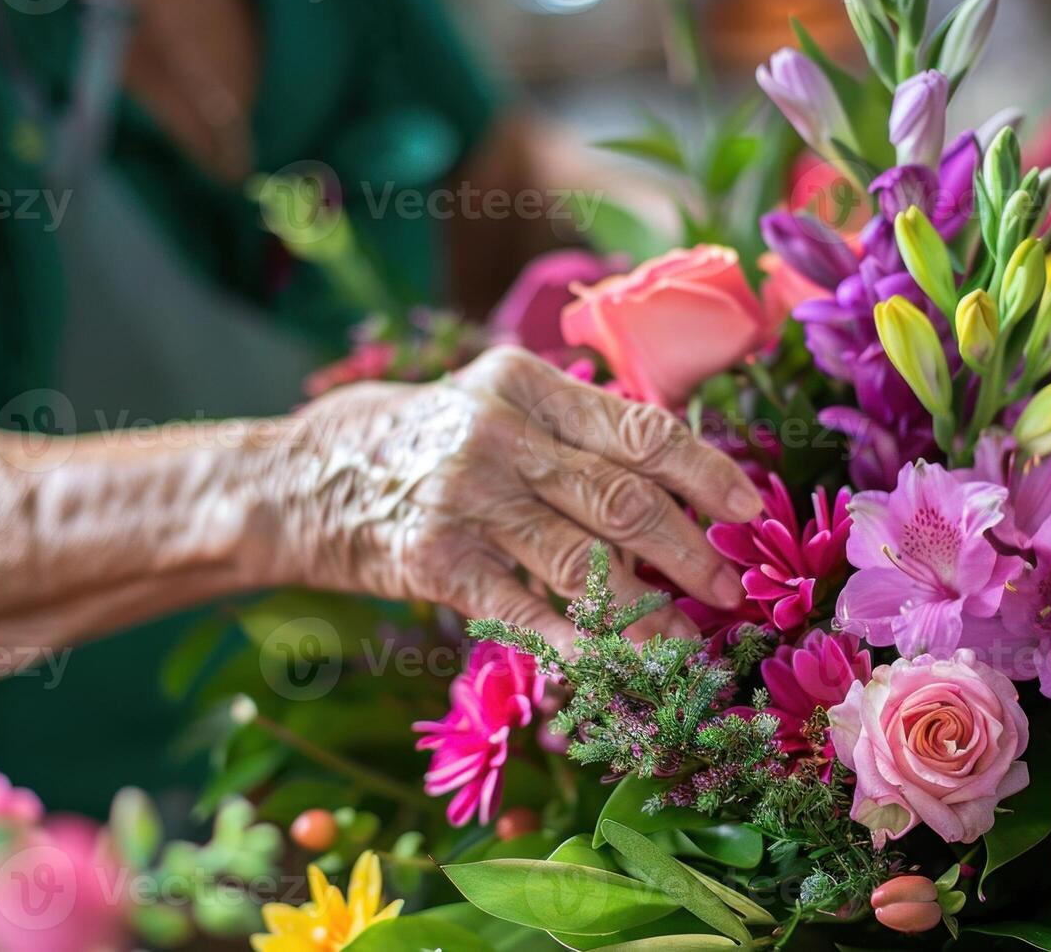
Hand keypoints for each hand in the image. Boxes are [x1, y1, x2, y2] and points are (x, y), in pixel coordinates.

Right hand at [266, 347, 761, 644]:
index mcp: (524, 384)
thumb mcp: (489, 400)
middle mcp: (500, 434)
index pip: (641, 430)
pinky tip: (617, 668)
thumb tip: (674, 473)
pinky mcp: (436, 561)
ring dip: (649, 611)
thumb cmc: (417, 440)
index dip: (708, 473)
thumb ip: (569, 425)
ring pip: (586, 562)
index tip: (751, 507)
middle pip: (625, 499)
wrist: (299, 479)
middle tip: (730, 589)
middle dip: (692, 552)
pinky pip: (526, 611)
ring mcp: (466, 498)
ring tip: (686, 641)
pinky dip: (578, 645)